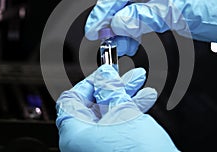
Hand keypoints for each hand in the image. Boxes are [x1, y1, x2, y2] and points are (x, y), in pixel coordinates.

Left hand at [56, 65, 178, 151]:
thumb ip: (111, 91)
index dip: (90, 83)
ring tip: (141, 84)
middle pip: (93, 106)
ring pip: (109, 116)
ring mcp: (98, 150)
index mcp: (75, 135)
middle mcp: (83, 145)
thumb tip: (105, 75)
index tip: (105, 73)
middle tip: (127, 76)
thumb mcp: (124, 113)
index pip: (72, 100)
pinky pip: (118, 128)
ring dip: (126, 97)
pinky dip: (130, 113)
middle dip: (114, 87)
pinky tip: (145, 101)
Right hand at [85, 0, 216, 59]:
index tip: (97, 25)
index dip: (107, 5)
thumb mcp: (181, 9)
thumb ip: (146, 16)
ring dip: (123, 29)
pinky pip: (145, 22)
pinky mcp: (170, 13)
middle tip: (102, 36)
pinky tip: (130, 42)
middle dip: (113, 18)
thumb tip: (118, 22)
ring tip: (117, 44)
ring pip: (134, 12)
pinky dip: (136, 33)